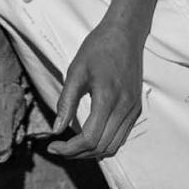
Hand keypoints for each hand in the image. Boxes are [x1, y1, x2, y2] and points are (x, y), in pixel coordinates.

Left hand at [46, 20, 143, 159]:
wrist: (125, 34)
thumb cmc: (98, 48)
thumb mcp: (76, 71)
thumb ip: (66, 102)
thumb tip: (57, 129)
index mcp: (108, 98)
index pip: (89, 138)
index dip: (69, 149)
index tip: (52, 146)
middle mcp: (124, 108)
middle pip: (102, 148)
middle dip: (78, 154)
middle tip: (59, 148)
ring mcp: (133, 110)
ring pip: (114, 146)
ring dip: (92, 152)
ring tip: (72, 146)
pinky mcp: (136, 108)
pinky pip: (121, 136)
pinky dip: (105, 143)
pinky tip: (90, 137)